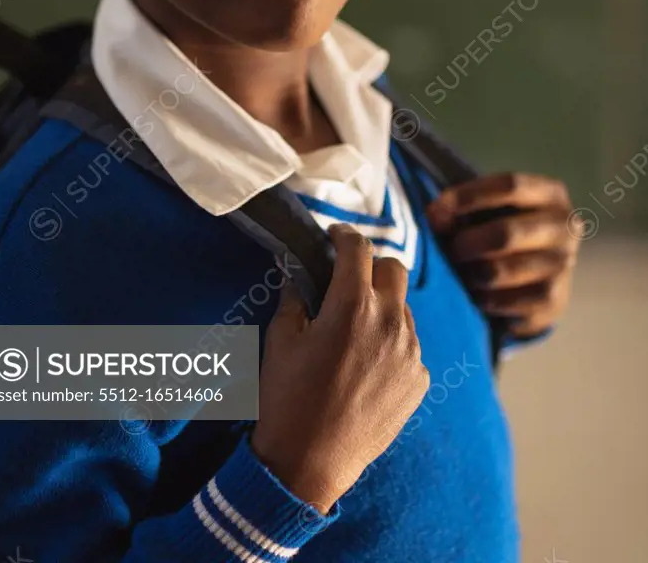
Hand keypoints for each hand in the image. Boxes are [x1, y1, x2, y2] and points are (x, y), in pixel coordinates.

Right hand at [250, 223, 429, 512]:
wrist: (310, 464)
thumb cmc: (287, 399)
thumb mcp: (280, 341)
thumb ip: (293, 298)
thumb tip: (298, 274)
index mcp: (353, 304)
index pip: (358, 248)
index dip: (344, 235)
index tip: (335, 237)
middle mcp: (390, 322)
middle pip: (394, 268)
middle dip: (372, 265)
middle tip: (349, 278)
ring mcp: (410, 353)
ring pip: (403, 309)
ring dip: (382, 306)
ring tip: (354, 330)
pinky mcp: (418, 381)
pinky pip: (409, 347)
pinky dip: (390, 345)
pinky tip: (365, 366)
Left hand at [426, 173, 580, 338]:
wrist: (535, 274)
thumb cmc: (502, 227)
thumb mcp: (487, 208)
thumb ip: (462, 206)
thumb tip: (435, 218)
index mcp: (551, 194)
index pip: (509, 185)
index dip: (468, 196)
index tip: (436, 211)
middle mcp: (566, 227)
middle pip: (504, 233)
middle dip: (464, 243)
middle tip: (447, 251)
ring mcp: (564, 266)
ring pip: (498, 272)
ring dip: (468, 273)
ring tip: (458, 271)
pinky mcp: (554, 301)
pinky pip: (501, 302)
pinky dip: (479, 298)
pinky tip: (474, 292)